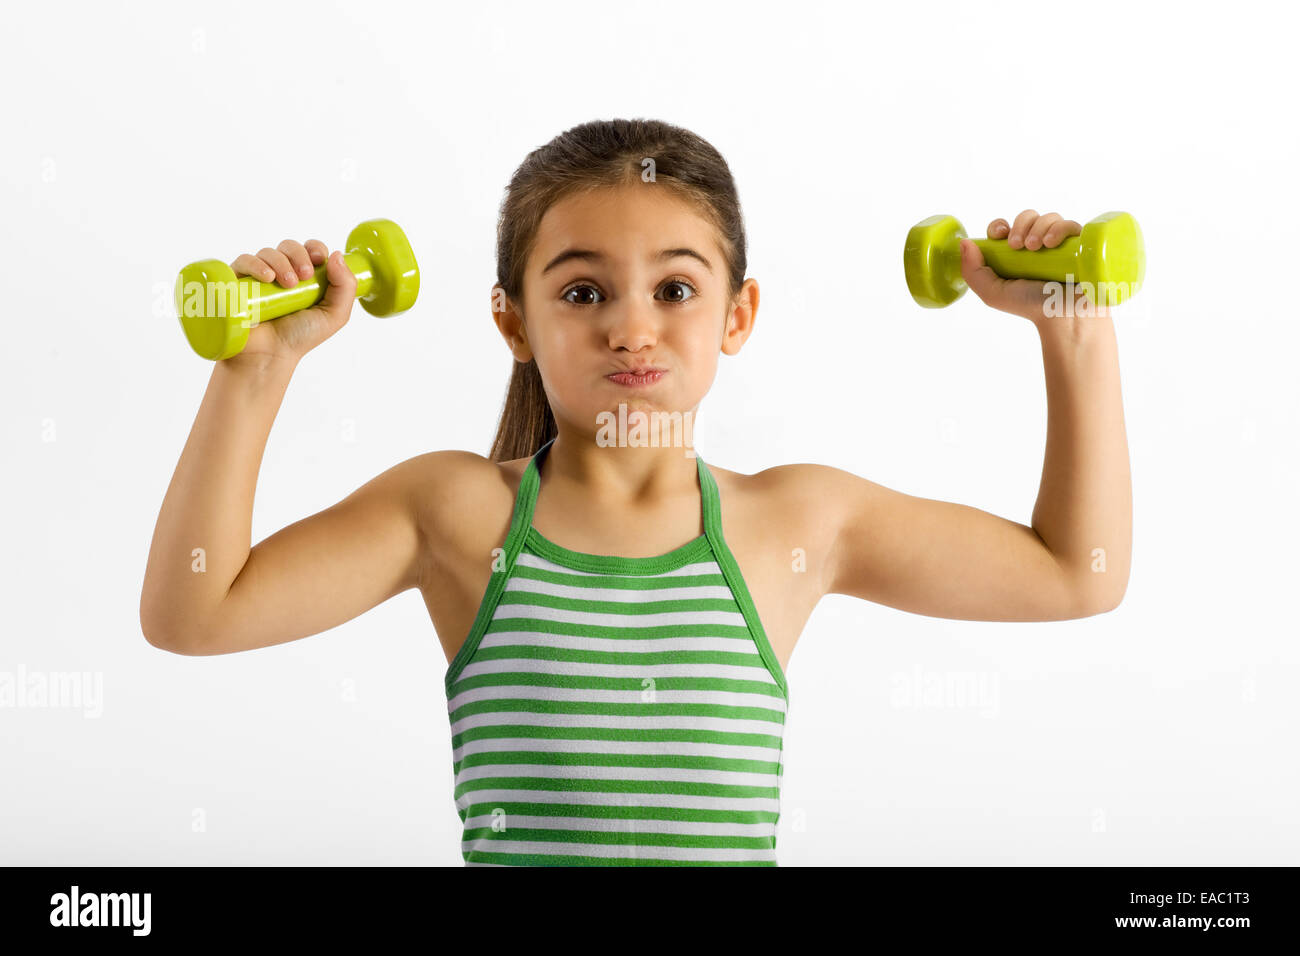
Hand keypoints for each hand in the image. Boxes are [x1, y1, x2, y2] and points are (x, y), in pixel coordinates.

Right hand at [224, 237, 357, 369]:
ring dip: (281, 262)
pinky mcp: (238, 281)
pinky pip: (244, 261)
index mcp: (306, 277)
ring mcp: (259, 276)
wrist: (270, 355)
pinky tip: (268, 278)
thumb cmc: (300, 337)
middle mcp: (282, 273)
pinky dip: (256, 264)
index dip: (315, 248)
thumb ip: (345, 287)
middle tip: (304, 276)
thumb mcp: (334, 315)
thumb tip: (338, 254)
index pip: (310, 249)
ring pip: (268, 252)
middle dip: (299, 255)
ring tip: (287, 284)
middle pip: (289, 246)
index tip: (319, 259)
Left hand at [958, 210, 1109, 323]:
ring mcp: (1060, 243)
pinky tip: (1051, 243)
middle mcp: (1038, 244)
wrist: (1063, 317)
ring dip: (1038, 227)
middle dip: (1020, 225)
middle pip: (1027, 216)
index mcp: (1016, 253)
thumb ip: (973, 271)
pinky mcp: (1081, 243)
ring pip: (1048, 217)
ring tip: (1036, 248)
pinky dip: (1059, 228)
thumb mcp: (992, 292)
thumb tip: (964, 242)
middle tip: (1017, 246)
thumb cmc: (1030, 306)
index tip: (999, 235)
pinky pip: (1070, 224)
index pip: (1006, 227)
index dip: (999, 226)